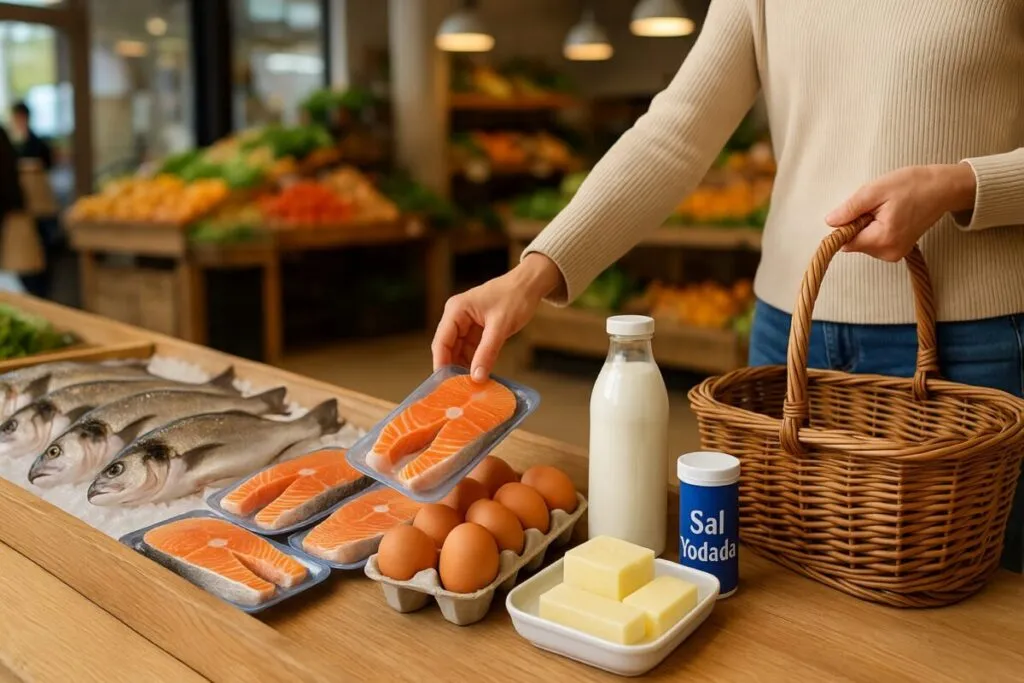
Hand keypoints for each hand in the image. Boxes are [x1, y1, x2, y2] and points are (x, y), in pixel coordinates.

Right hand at [431, 254, 561, 380]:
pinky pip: (471, 350)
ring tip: (468, 388)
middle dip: (453, 369)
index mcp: (456, 310)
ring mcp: (466, 324)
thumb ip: (487, 352)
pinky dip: (474, 363)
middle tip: (458, 391)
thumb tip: (477, 377)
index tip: (445, 385)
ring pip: (459, 352)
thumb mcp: (500, 326)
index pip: (441, 342)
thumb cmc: (515, 297)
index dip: (442, 364)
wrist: (529, 285)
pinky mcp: (476, 330)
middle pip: (448, 348)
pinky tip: (479, 377)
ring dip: (464, 368)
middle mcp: (456, 317)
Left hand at [825, 163, 975, 260]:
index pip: (845, 242)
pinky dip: (876, 228)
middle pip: (855, 243)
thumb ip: (850, 209)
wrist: (944, 188)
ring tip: (886, 208)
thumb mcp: (875, 191)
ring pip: (864, 242)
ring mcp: (895, 253)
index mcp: (882, 240)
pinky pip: (876, 241)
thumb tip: (830, 221)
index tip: (855, 210)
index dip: (845, 225)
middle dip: (858, 224)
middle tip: (876, 205)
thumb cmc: (913, 185)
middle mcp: (889, 253)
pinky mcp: (899, 250)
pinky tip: (891, 214)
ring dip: (867, 225)